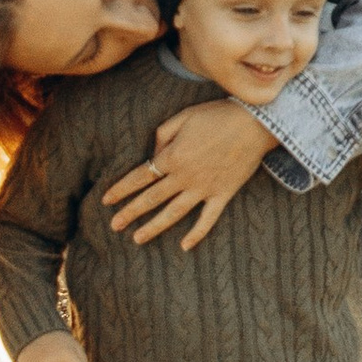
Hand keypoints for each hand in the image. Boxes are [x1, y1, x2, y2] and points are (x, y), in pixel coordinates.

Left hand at [102, 98, 274, 249]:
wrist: (255, 123)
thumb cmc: (218, 115)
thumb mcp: (184, 116)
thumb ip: (162, 134)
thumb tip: (154, 154)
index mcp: (173, 156)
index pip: (140, 176)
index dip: (121, 188)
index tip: (106, 200)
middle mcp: (184, 177)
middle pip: (151, 198)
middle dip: (130, 212)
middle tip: (114, 226)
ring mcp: (204, 188)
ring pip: (173, 213)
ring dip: (154, 227)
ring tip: (137, 239)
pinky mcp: (223, 194)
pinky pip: (208, 219)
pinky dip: (197, 233)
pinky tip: (184, 246)